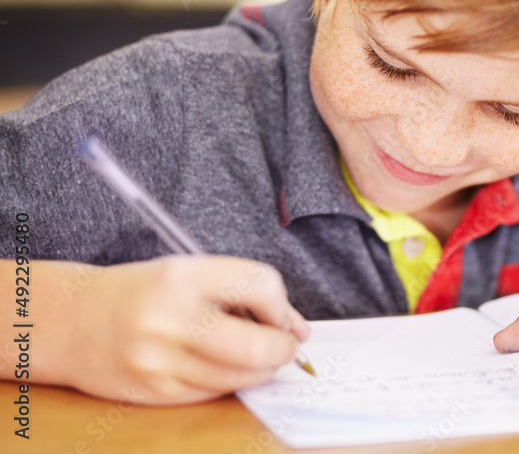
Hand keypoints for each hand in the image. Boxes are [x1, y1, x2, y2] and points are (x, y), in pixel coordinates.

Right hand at [45, 256, 308, 404]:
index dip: (280, 304)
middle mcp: (172, 318)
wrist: (70, 322)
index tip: (276, 311)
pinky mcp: (155, 391)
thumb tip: (299, 329)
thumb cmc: (141, 293)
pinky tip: (221, 367)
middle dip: (282, 348)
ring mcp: (161, 360)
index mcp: (184, 276)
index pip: (261, 286)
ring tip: (253, 354)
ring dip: (261, 369)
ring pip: (240, 376)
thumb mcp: (189, 273)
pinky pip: (214, 393)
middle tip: (284, 344)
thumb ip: (244, 293)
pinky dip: (230, 382)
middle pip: (258, 345)